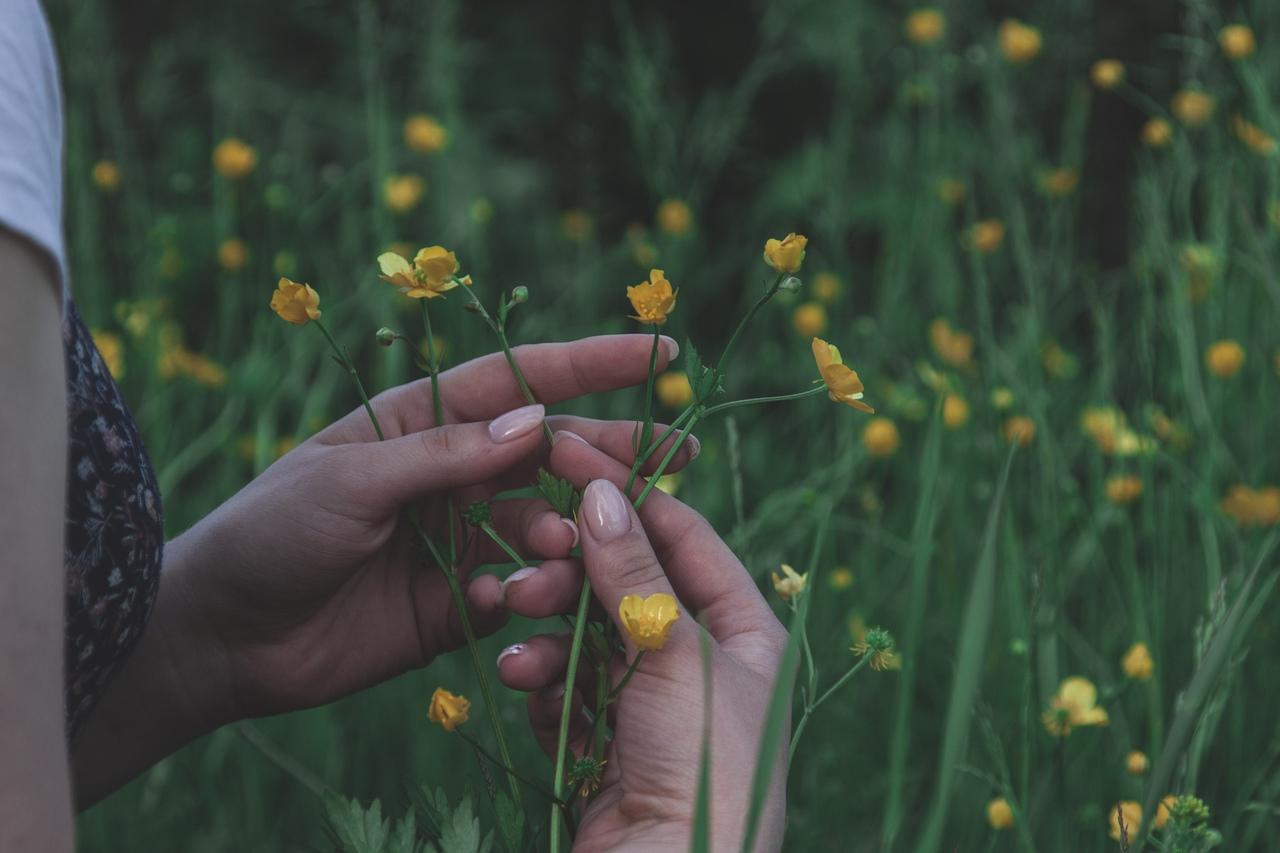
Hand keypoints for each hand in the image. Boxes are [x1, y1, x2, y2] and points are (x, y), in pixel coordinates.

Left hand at [168, 334, 694, 723]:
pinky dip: (528, 597)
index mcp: (424, 423)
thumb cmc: (271, 532)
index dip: (593, 363)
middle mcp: (453, 475)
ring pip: (547, 527)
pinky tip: (506, 605)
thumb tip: (538, 420)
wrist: (222, 636)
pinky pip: (521, 593)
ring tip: (574, 553)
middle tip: (675, 460)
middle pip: (552, 455)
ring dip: (570, 538)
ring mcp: (460, 539)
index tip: (660, 350)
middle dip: (613, 454)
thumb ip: (444, 455)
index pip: (521, 382)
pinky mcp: (460, 603)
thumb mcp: (350, 480)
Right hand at [496, 435, 790, 851]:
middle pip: (626, 586)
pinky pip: (564, 690)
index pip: (683, 539)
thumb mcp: (676, 653)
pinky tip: (521, 681)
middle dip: (573, 573)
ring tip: (521, 650)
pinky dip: (541, 681)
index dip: (627, 496)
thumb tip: (601, 491)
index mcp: (744, 632)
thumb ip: (634, 573)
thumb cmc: (705, 764)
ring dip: (548, 633)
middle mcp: (699, 663)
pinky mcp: (604, 745)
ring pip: (585, 638)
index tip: (567, 456)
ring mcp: (649, 707)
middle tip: (526, 558)